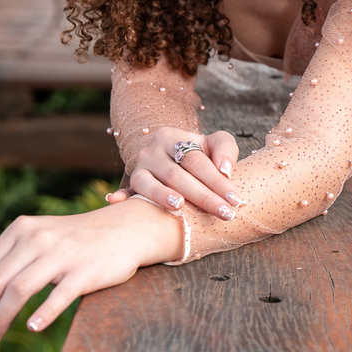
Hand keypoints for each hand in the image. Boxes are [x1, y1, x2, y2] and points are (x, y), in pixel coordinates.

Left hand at [0, 198, 182, 350]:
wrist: (124, 229)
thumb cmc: (73, 242)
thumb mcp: (31, 244)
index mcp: (21, 230)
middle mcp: (38, 238)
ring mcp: (62, 253)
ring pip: (18, 290)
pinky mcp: (85, 271)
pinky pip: (58, 295)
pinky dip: (42, 313)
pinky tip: (31, 328)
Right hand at [106, 128, 242, 218]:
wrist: (172, 155)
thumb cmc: (199, 153)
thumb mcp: (213, 142)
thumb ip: (225, 149)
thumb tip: (225, 170)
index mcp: (173, 137)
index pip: (196, 160)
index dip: (218, 181)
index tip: (236, 200)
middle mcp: (152, 151)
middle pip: (177, 175)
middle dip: (203, 196)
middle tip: (225, 214)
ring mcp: (139, 168)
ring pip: (148, 183)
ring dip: (162, 195)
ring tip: (180, 206)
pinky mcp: (131, 184)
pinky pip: (126, 191)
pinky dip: (121, 197)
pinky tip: (115, 201)